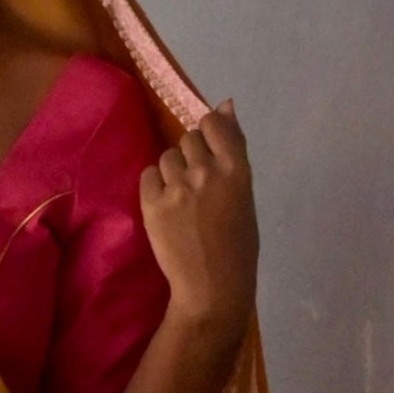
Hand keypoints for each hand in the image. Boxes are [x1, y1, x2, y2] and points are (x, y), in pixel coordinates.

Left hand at [137, 102, 257, 340]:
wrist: (212, 287)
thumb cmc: (238, 246)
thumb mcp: (245, 196)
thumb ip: (233, 151)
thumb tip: (225, 105)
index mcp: (236, 169)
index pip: (213, 123)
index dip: (209, 133)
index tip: (210, 151)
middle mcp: (206, 171)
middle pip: (188, 137)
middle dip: (191, 154)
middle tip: (197, 184)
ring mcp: (177, 187)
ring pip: (167, 156)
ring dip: (172, 171)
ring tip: (181, 199)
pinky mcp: (152, 203)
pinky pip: (148, 175)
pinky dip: (155, 186)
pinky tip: (166, 207)